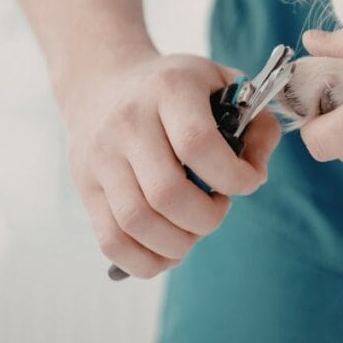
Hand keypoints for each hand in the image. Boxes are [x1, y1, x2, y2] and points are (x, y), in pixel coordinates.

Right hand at [60, 51, 280, 277]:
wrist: (103, 81)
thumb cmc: (173, 88)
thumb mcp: (221, 82)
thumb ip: (258, 123)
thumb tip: (256, 174)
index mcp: (170, 89)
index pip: (198, 144)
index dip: (233, 177)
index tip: (248, 182)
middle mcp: (129, 120)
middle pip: (167, 193)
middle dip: (206, 219)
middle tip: (217, 208)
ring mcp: (101, 155)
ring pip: (137, 223)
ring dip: (178, 244)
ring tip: (192, 229)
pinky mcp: (85, 185)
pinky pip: (111, 241)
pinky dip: (144, 261)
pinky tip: (165, 250)